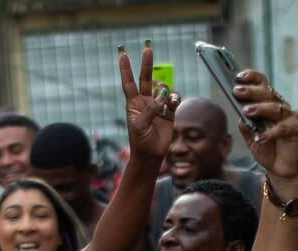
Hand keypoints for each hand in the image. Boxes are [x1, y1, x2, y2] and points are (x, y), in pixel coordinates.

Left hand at [119, 43, 181, 162]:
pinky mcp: (169, 112)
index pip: (128, 82)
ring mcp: (157, 105)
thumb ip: (150, 110)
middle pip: (146, 78)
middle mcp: (145, 101)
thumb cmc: (140, 141)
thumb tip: (162, 96)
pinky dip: (174, 98)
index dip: (126, 68)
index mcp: (133, 104)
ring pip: (163, 88)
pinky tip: (173, 103)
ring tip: (166, 100)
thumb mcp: (140, 125)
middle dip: (146, 63)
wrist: (151, 155)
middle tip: (147, 48)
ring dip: (165, 90)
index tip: (122, 54)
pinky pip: (173, 98)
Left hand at [232, 71, 297, 192]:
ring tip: (246, 111)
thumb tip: (239, 116)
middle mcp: (279, 107)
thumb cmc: (267, 149)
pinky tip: (258, 138)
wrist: (281, 169)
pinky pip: (282, 129)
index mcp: (268, 104)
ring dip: (260, 108)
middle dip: (251, 91)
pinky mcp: (294, 131)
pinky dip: (269, 133)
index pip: (262, 84)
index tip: (238, 77)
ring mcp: (288, 118)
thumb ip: (245, 127)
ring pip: (275, 108)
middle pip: (266, 93)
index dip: (251, 77)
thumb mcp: (251, 138)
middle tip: (237, 91)